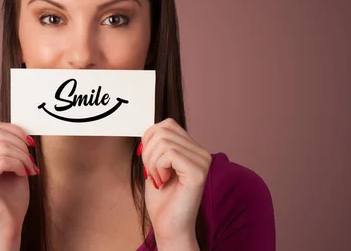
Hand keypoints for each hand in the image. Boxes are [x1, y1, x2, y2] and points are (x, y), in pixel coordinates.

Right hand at [0, 121, 38, 246]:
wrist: (5, 230)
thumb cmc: (10, 203)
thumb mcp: (13, 168)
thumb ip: (12, 148)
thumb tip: (23, 130)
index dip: (15, 131)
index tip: (30, 145)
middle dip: (20, 143)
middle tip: (30, 160)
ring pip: (1, 145)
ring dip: (22, 156)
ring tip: (28, 169)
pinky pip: (2, 160)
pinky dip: (18, 164)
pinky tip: (23, 174)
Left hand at [140, 118, 211, 245]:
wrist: (169, 227)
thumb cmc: (162, 200)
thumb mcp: (155, 164)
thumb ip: (156, 145)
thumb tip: (149, 130)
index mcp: (193, 149)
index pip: (167, 124)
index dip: (149, 139)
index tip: (149, 162)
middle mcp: (202, 152)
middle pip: (163, 130)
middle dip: (148, 151)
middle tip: (152, 172)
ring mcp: (203, 161)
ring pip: (163, 141)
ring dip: (151, 162)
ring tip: (158, 179)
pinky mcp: (198, 171)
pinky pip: (169, 154)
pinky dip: (158, 167)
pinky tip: (163, 181)